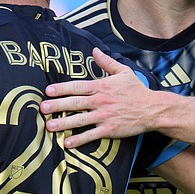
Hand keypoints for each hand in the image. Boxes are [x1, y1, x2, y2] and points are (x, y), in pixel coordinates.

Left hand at [40, 48, 154, 147]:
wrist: (152, 109)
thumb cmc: (137, 90)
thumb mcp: (123, 72)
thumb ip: (107, 62)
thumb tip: (95, 51)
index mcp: (101, 86)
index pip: (77, 86)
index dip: (61, 89)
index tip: (48, 91)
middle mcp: (100, 101)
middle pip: (75, 103)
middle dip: (57, 105)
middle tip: (42, 108)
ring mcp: (104, 116)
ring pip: (80, 120)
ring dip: (63, 123)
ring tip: (49, 126)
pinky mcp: (109, 129)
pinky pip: (91, 135)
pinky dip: (79, 139)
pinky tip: (67, 142)